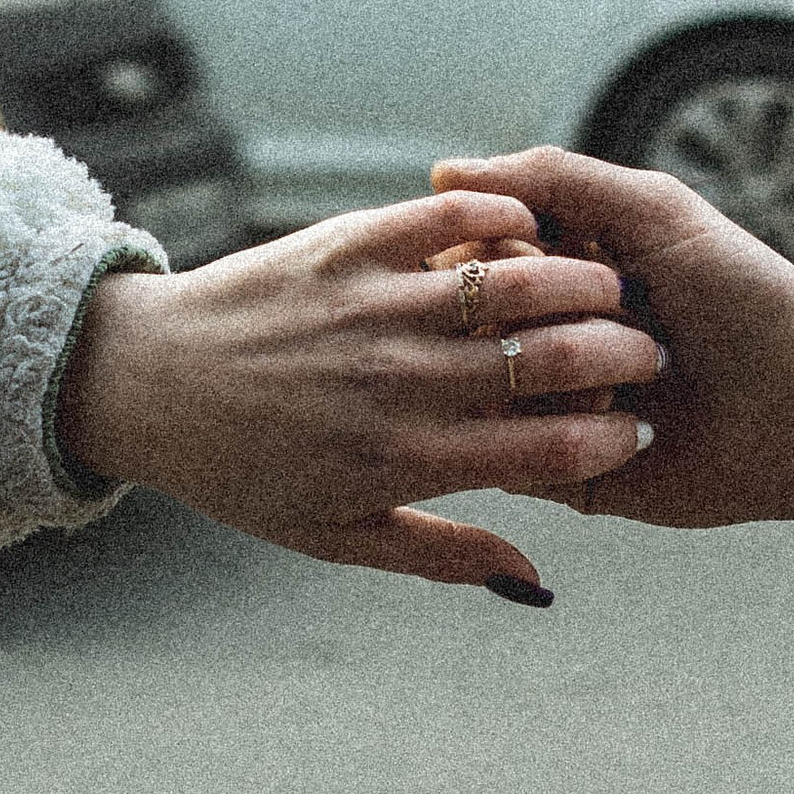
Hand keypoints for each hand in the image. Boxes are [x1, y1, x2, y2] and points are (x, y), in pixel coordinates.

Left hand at [53, 192, 667, 594]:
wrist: (143, 383)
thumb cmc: (244, 471)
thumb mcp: (338, 534)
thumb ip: (444, 552)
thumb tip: (537, 580)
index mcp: (402, 458)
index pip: (546, 450)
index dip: (611, 439)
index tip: (640, 431)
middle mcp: (396, 380)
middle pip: (548, 359)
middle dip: (622, 354)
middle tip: (650, 349)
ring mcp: (372, 306)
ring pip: (511, 280)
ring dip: (580, 278)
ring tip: (610, 286)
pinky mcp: (343, 244)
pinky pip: (444, 219)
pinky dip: (500, 214)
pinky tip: (531, 225)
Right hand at [427, 150, 793, 542]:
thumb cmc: (746, 298)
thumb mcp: (656, 211)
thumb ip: (553, 178)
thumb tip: (442, 170)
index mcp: (560, 266)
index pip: (469, 248)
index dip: (504, 248)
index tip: (565, 253)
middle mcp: (545, 333)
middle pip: (469, 316)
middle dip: (544, 309)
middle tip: (629, 315)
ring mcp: (549, 405)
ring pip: (484, 384)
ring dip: (563, 369)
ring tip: (646, 374)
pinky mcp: (563, 471)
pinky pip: (512, 454)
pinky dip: (568, 431)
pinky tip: (635, 426)